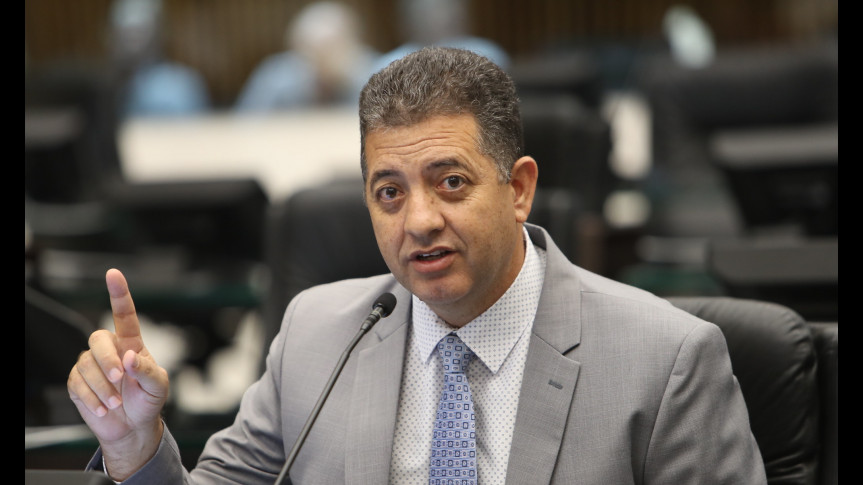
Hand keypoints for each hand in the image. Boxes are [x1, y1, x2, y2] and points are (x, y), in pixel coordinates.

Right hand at [67, 268, 168, 479]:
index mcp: (131, 343)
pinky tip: (103, 408)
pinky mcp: (78, 382)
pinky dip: (91, 399)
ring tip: (115, 403)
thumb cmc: (148, 400)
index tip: (113, 273)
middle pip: (98, 339)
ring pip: (86, 365)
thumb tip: (129, 357)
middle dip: (106, 360)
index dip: (118, 293)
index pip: (124, 314)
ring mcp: (91, 365)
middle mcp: (110, 349)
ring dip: (101, 387)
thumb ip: (147, 371)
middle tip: (118, 379)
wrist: (133, 426)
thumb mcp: (159, 386)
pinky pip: (76, 384)